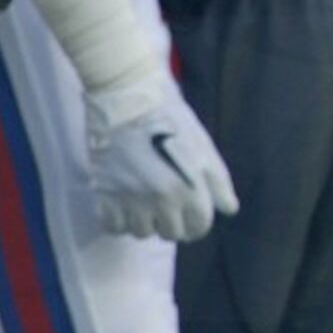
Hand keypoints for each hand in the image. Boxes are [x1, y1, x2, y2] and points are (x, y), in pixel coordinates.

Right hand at [86, 89, 238, 242]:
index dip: (196, 223)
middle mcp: (162, 198)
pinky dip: (118, 221)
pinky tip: (121, 207)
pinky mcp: (104, 193)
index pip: (199, 226)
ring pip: (141, 232)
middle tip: (166, 209)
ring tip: (142, 206)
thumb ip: (218, 181)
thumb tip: (228, 209)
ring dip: (144, 223)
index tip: (189, 216)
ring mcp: (131, 197)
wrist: (125, 98)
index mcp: (190, 188)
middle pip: (171, 233)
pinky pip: (112, 226)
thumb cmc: (170, 119)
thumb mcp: (203, 147)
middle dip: (172, 223)